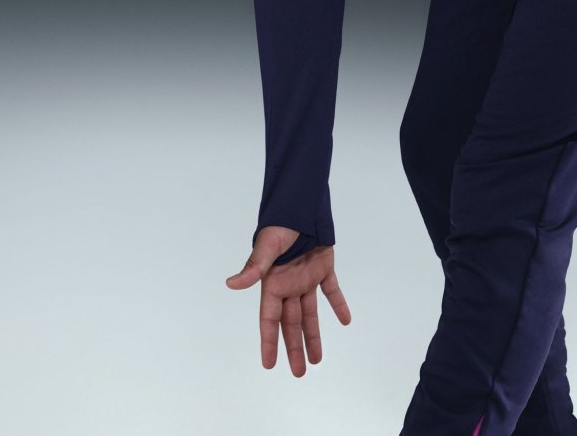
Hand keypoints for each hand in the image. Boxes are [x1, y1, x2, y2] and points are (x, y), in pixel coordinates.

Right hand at [225, 225, 351, 375]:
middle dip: (294, 347)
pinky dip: (338, 304)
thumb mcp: (266, 247)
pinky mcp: (323, 267)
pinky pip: (331, 290)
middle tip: (298, 372)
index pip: (269, 319)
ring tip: (316, 360)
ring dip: (314, 335)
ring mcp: (306, 277)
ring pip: (310, 313)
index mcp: (272, 283)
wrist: (301, 204)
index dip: (269, 342)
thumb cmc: (280, 224)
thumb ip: (253, 268)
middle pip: (290, 322)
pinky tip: (346, 320)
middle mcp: (288, 285)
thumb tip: (231, 283)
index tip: (269, 364)